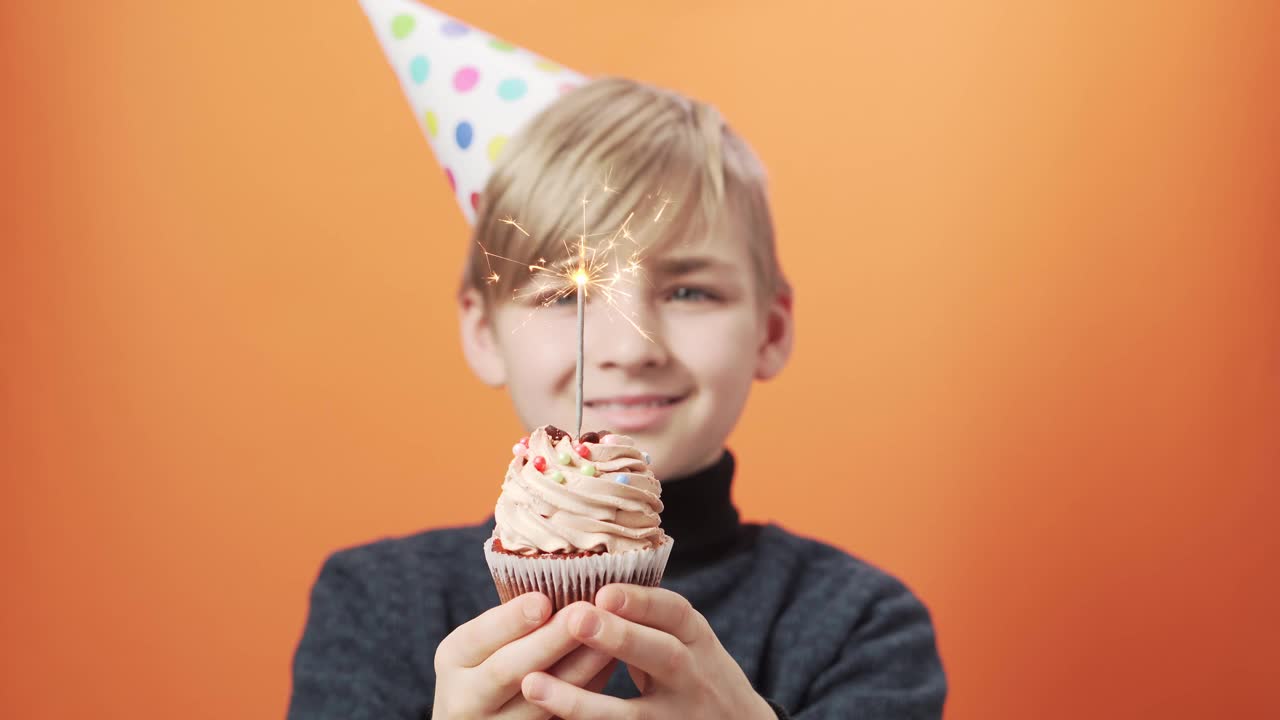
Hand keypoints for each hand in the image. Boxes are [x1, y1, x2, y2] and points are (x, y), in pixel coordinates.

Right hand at [433, 592, 617, 719]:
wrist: (481, 716)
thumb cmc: (489, 665)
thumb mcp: (482, 642)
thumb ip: (512, 620)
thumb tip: (566, 576)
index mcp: (452, 659)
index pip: (478, 636)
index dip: (510, 620)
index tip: (543, 600)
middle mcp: (464, 699)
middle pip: (507, 671)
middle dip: (550, 641)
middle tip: (586, 613)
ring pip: (538, 703)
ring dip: (579, 669)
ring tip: (610, 637)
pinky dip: (587, 693)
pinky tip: (610, 666)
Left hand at [519, 585, 775, 719]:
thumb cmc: (694, 674)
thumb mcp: (685, 640)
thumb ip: (647, 619)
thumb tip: (582, 585)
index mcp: (697, 638)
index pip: (675, 612)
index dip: (640, 600)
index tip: (602, 592)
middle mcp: (694, 677)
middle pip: (664, 656)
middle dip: (620, 637)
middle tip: (575, 618)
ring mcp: (678, 718)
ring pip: (633, 714)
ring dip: (581, 701)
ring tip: (533, 683)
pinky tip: (546, 719)